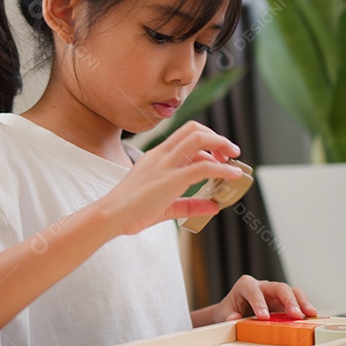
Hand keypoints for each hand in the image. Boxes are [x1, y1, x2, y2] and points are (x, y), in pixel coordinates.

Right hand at [99, 121, 243, 235]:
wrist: (110, 216)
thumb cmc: (130, 211)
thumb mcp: (165, 206)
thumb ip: (190, 205)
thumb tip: (214, 206)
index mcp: (157, 156)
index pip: (185, 135)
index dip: (207, 140)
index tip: (218, 155)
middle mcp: (161, 155)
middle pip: (194, 129)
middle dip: (217, 137)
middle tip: (230, 153)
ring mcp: (165, 165)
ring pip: (199, 139)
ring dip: (222, 145)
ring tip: (234, 160)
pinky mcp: (171, 179)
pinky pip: (203, 166)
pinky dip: (223, 169)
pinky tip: (233, 175)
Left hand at [209, 275, 317, 323]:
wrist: (233, 312)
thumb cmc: (229, 311)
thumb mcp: (224, 314)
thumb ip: (228, 316)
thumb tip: (234, 318)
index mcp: (246, 285)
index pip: (253, 290)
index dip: (259, 302)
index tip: (263, 317)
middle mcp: (263, 286)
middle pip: (279, 287)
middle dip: (288, 300)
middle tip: (295, 315)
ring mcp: (275, 294)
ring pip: (291, 291)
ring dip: (302, 302)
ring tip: (310, 314)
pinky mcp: (283, 302)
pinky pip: (297, 301)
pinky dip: (304, 307)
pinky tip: (312, 316)